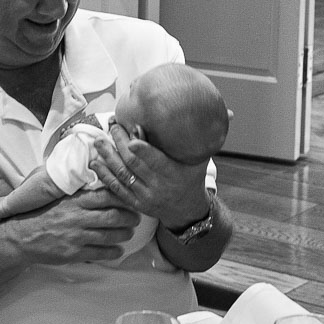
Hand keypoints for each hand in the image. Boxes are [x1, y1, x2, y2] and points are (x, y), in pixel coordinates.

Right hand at [0, 188, 137, 263]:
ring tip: (129, 233)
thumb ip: (78, 193)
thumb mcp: (59, 198)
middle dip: (130, 217)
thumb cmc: (41, 215)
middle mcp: (78, 216)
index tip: (131, 198)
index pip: (106, 195)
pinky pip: (100, 253)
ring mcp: (76, 236)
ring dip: (125, 234)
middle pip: (113, 216)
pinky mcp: (73, 253)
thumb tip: (100, 184)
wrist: (20, 237)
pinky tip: (119, 250)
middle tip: (136, 218)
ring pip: (110, 235)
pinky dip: (114, 252)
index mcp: (75, 200)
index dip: (123, 197)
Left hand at [91, 122, 209, 227]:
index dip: (142, 149)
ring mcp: (144, 196)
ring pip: (122, 175)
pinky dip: (104, 175)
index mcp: (174, 174)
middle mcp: (158, 186)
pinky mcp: (134, 203)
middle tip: (111, 126)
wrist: (187, 210)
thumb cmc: (193, 178)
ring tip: (98, 141)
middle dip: (120, 144)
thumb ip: (207, 137)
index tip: (130, 135)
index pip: (155, 160)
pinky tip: (95, 163)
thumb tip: (229, 113)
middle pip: (134, 164)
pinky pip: (116, 189)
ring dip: (108, 157)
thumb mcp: (201, 159)